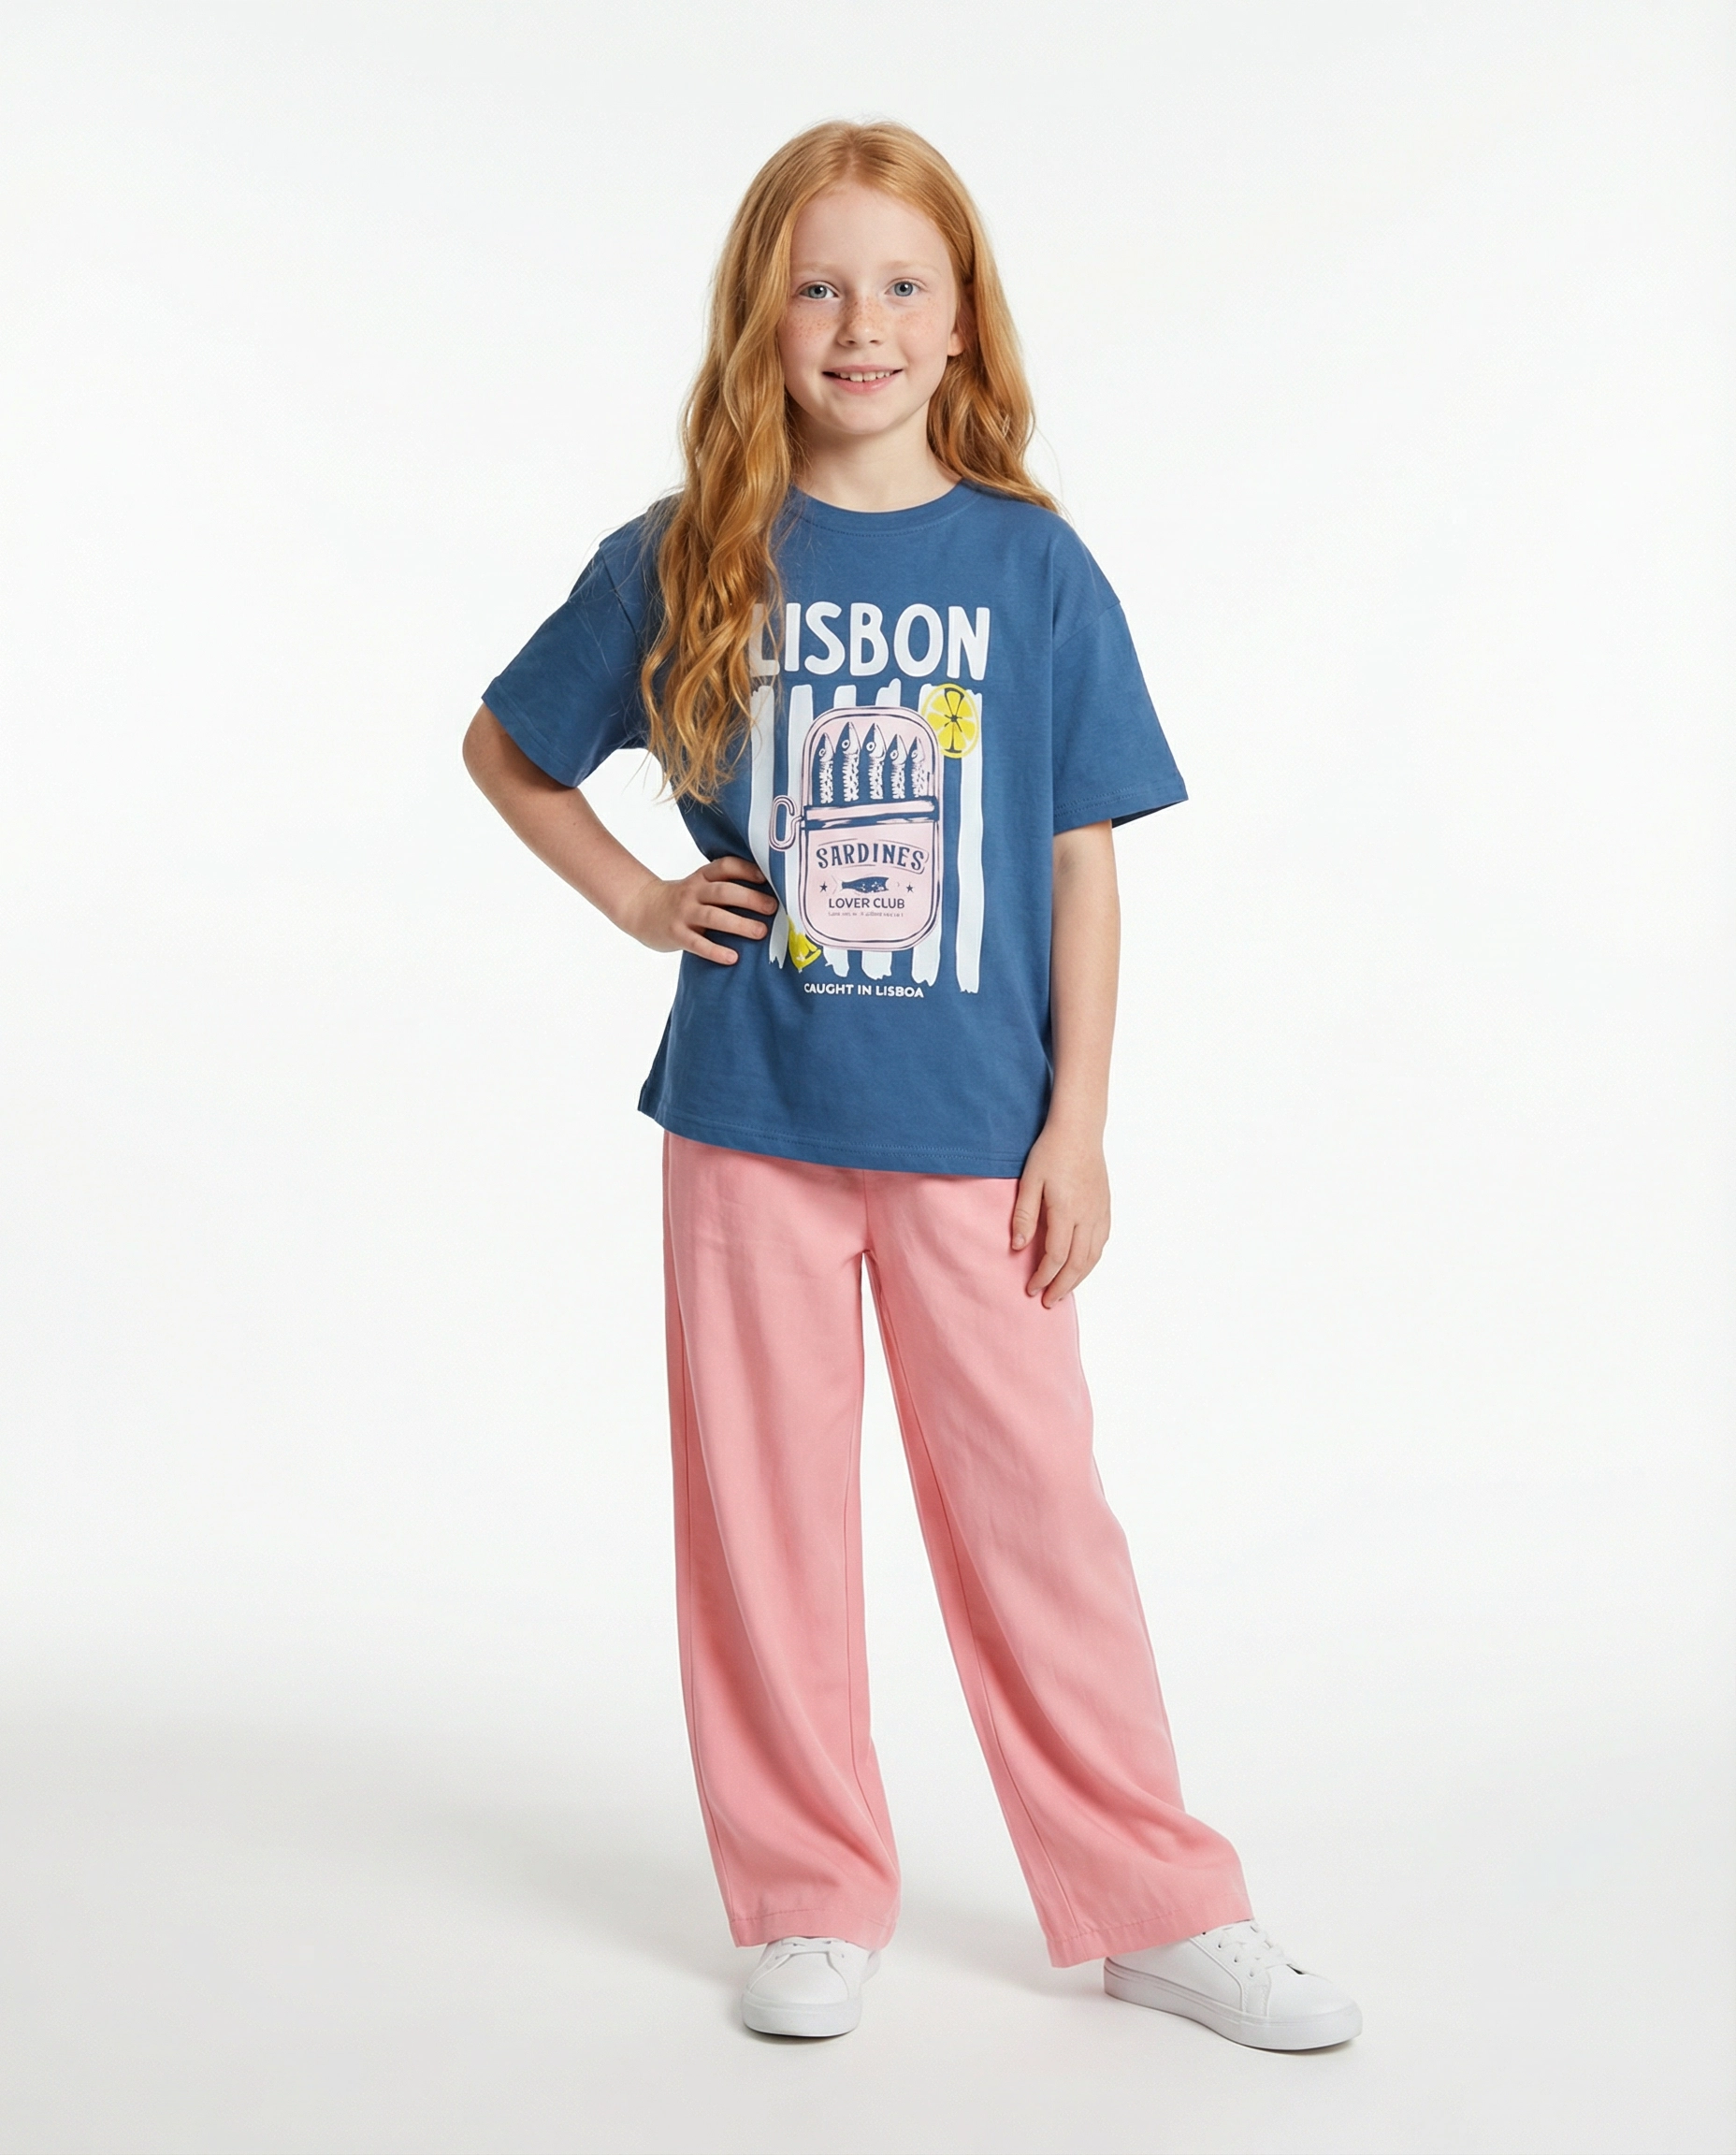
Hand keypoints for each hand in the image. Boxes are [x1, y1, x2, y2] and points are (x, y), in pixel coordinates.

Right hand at [619, 855, 777, 963]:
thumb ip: (724, 888)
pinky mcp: (676, 934)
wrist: (641, 908)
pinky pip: (697, 943)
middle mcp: (693, 892)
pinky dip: (716, 951)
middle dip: (750, 898)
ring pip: (713, 916)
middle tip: (772, 908)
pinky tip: (732, 958)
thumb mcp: (699, 886)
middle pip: (723, 892)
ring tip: (760, 932)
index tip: (766, 878)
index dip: (746, 870)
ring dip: (739, 924)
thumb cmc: (681, 900)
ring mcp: (684, 913)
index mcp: (702, 878)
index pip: (725, 867)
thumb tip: (767, 898)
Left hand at [1011, 1117, 1110, 1306]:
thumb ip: (1023, 1216)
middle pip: (1077, 1263)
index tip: (1031, 1288)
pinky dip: (1092, 1260)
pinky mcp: (1105, 1207)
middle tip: (1048, 1302)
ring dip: (1079, 1278)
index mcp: (1066, 1211)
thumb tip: (1017, 1247)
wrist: (1079, 1131)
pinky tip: (1082, 1266)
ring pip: (1093, 1256)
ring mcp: (1099, 1212)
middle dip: (1062, 1286)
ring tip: (1064, 1290)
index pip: (1055, 1256)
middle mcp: (1087, 1216)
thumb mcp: (1029, 1181)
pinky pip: (1102, 1242)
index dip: (1043, 1277)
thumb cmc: (1050, 1152)